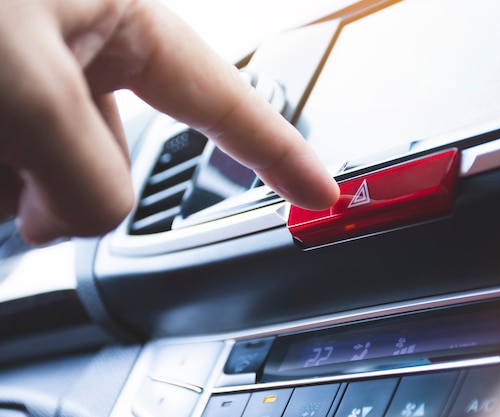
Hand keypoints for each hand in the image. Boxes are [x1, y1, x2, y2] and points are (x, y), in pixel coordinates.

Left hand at [0, 0, 338, 243]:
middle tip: (10, 152)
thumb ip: (89, 180)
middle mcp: (90, 47)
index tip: (321, 191)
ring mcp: (44, 77)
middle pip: (117, 163)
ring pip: (63, 177)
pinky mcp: (8, 103)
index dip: (282, 154)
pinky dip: (3, 178)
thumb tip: (88, 223)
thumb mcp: (28, 92)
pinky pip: (22, 174)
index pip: (229, 104)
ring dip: (21, 182)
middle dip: (68, 183)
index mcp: (126, 19)